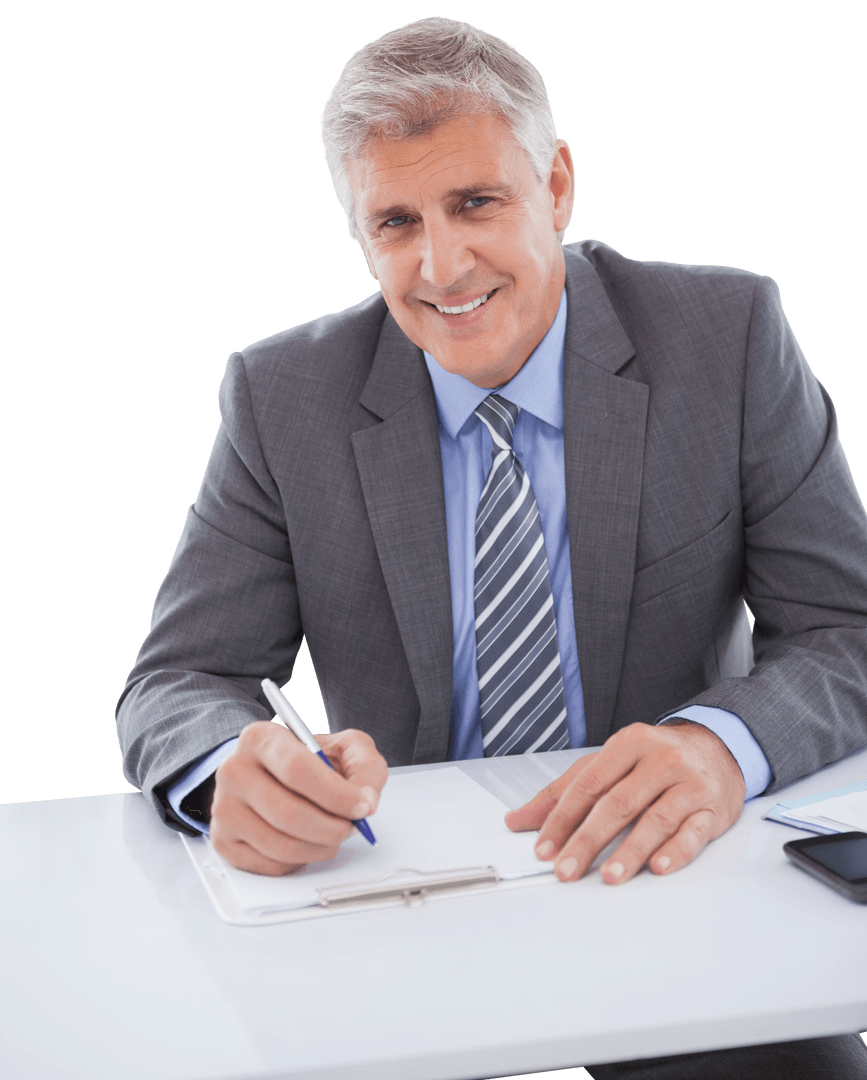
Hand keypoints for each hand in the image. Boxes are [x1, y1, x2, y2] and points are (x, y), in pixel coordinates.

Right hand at [209, 722, 387, 874]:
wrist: (271, 773)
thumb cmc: (308, 761)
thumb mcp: (343, 747)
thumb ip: (365, 766)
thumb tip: (366, 801)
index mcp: (260, 738)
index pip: (298, 770)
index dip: (336, 795)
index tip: (360, 807)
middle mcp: (234, 771)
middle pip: (288, 812)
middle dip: (331, 827)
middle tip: (352, 828)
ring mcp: (224, 808)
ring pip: (280, 844)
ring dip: (320, 847)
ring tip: (334, 835)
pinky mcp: (224, 841)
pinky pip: (270, 864)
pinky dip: (300, 861)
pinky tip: (309, 843)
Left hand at [505, 721, 745, 884]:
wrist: (717, 749)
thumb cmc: (654, 760)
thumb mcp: (607, 764)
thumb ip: (563, 792)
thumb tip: (517, 820)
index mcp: (629, 743)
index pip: (588, 784)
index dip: (562, 818)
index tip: (544, 848)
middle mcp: (660, 759)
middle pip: (618, 803)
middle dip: (588, 840)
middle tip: (566, 869)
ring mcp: (689, 784)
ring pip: (656, 820)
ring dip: (629, 852)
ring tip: (608, 876)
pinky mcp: (712, 809)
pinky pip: (693, 833)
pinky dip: (675, 852)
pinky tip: (657, 867)